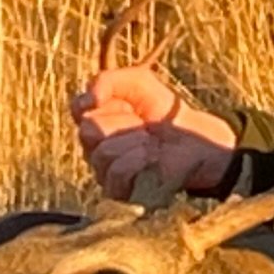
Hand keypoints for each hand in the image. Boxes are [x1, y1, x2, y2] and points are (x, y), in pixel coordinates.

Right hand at [73, 63, 237, 195]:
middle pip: (88, 130)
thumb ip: (106, 81)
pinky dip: (140, 160)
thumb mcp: (138, 82)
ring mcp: (104, 172)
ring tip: (152, 143)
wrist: (196, 141)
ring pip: (104, 153)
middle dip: (123, 122)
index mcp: (93, 121)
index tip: (130, 104)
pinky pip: (118, 172)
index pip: (77, 107)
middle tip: (144, 125)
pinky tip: (154, 158)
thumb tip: (89, 100)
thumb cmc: (165, 112)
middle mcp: (93, 148)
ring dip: (136, 142)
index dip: (106, 100)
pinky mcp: (120, 192)